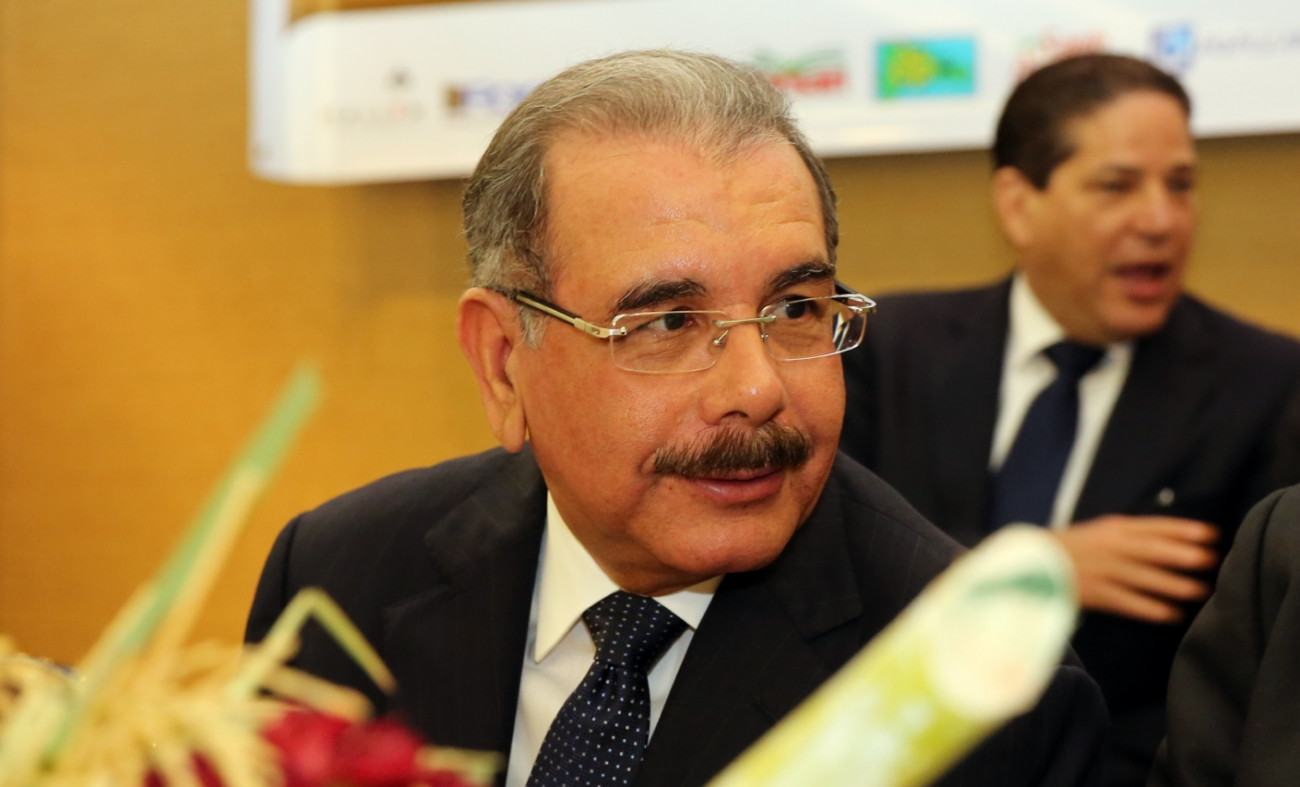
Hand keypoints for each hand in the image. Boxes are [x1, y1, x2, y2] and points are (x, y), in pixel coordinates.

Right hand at [1050, 515, 1219, 622]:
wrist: (1030, 565)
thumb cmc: (1073, 550)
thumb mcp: (1100, 534)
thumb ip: (1130, 536)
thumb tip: (1171, 542)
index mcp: (1112, 528)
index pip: (1153, 526)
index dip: (1183, 529)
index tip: (1212, 533)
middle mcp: (1108, 546)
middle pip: (1150, 549)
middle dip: (1182, 553)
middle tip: (1212, 559)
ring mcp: (1101, 570)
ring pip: (1142, 577)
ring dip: (1173, 584)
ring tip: (1200, 590)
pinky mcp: (1093, 593)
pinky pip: (1126, 601)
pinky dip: (1149, 608)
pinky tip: (1171, 614)